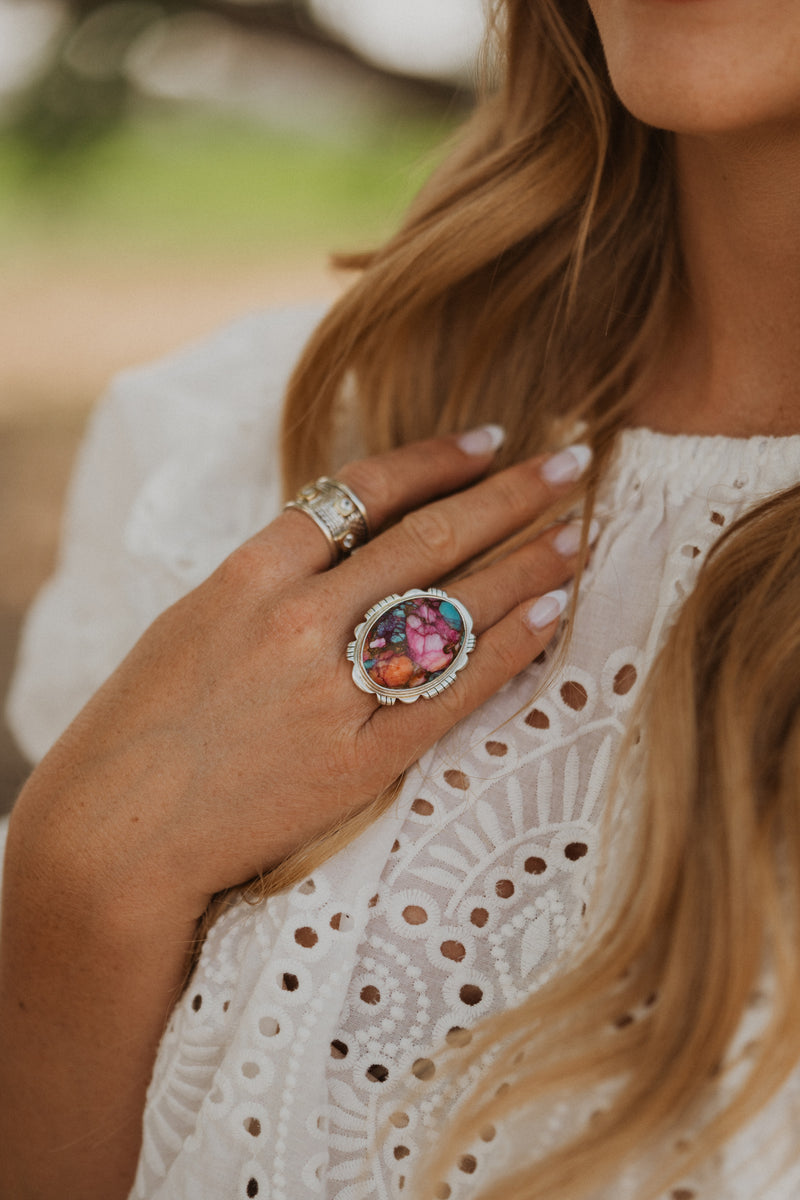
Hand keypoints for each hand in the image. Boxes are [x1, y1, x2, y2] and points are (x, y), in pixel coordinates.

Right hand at [26, 429, 592, 914]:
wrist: (120, 829)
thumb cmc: (149, 716)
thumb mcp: (200, 614)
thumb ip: (279, 574)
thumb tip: (362, 538)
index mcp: (251, 572)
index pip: (366, 491)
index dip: (439, 459)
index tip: (491, 440)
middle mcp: (299, 619)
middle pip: (430, 538)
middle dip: (510, 496)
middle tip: (569, 463)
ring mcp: (334, 690)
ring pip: (453, 606)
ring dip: (527, 562)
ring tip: (576, 530)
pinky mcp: (361, 758)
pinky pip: (454, 690)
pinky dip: (510, 645)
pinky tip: (554, 610)